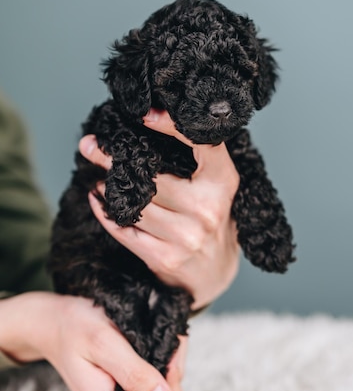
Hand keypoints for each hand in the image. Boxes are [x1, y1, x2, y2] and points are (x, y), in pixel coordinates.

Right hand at [0, 292, 186, 390]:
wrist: (53, 321)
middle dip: (174, 381)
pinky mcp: (128, 384)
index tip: (168, 366)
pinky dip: (164, 363)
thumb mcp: (103, 344)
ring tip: (160, 340)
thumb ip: (133, 373)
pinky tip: (157, 343)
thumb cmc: (74, 328)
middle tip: (167, 347)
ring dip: (170, 368)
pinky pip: (158, 382)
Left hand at [79, 109, 239, 309]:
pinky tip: (98, 200)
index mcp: (223, 183)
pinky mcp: (164, 258)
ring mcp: (186, 236)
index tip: (144, 115)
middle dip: (113, 160)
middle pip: (151, 178)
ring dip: (109, 188)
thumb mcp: (219, 186)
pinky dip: (106, 214)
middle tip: (90, 146)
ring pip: (135, 205)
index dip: (172, 127)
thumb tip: (154, 121)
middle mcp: (206, 209)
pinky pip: (125, 231)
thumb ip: (199, 158)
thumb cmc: (213, 220)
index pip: (202, 145)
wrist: (215, 275)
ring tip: (98, 177)